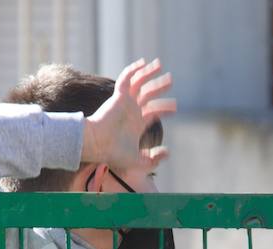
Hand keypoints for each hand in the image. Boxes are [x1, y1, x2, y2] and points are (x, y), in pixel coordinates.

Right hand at [81, 59, 175, 174]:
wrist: (97, 144)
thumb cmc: (114, 154)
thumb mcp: (138, 161)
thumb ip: (154, 160)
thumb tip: (167, 152)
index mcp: (136, 123)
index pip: (153, 111)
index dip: (164, 108)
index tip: (174, 107)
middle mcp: (131, 111)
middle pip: (148, 94)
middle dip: (159, 86)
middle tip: (170, 80)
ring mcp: (125, 102)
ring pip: (139, 84)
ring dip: (149, 74)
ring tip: (160, 65)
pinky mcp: (118, 96)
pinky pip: (126, 80)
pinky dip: (133, 70)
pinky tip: (143, 63)